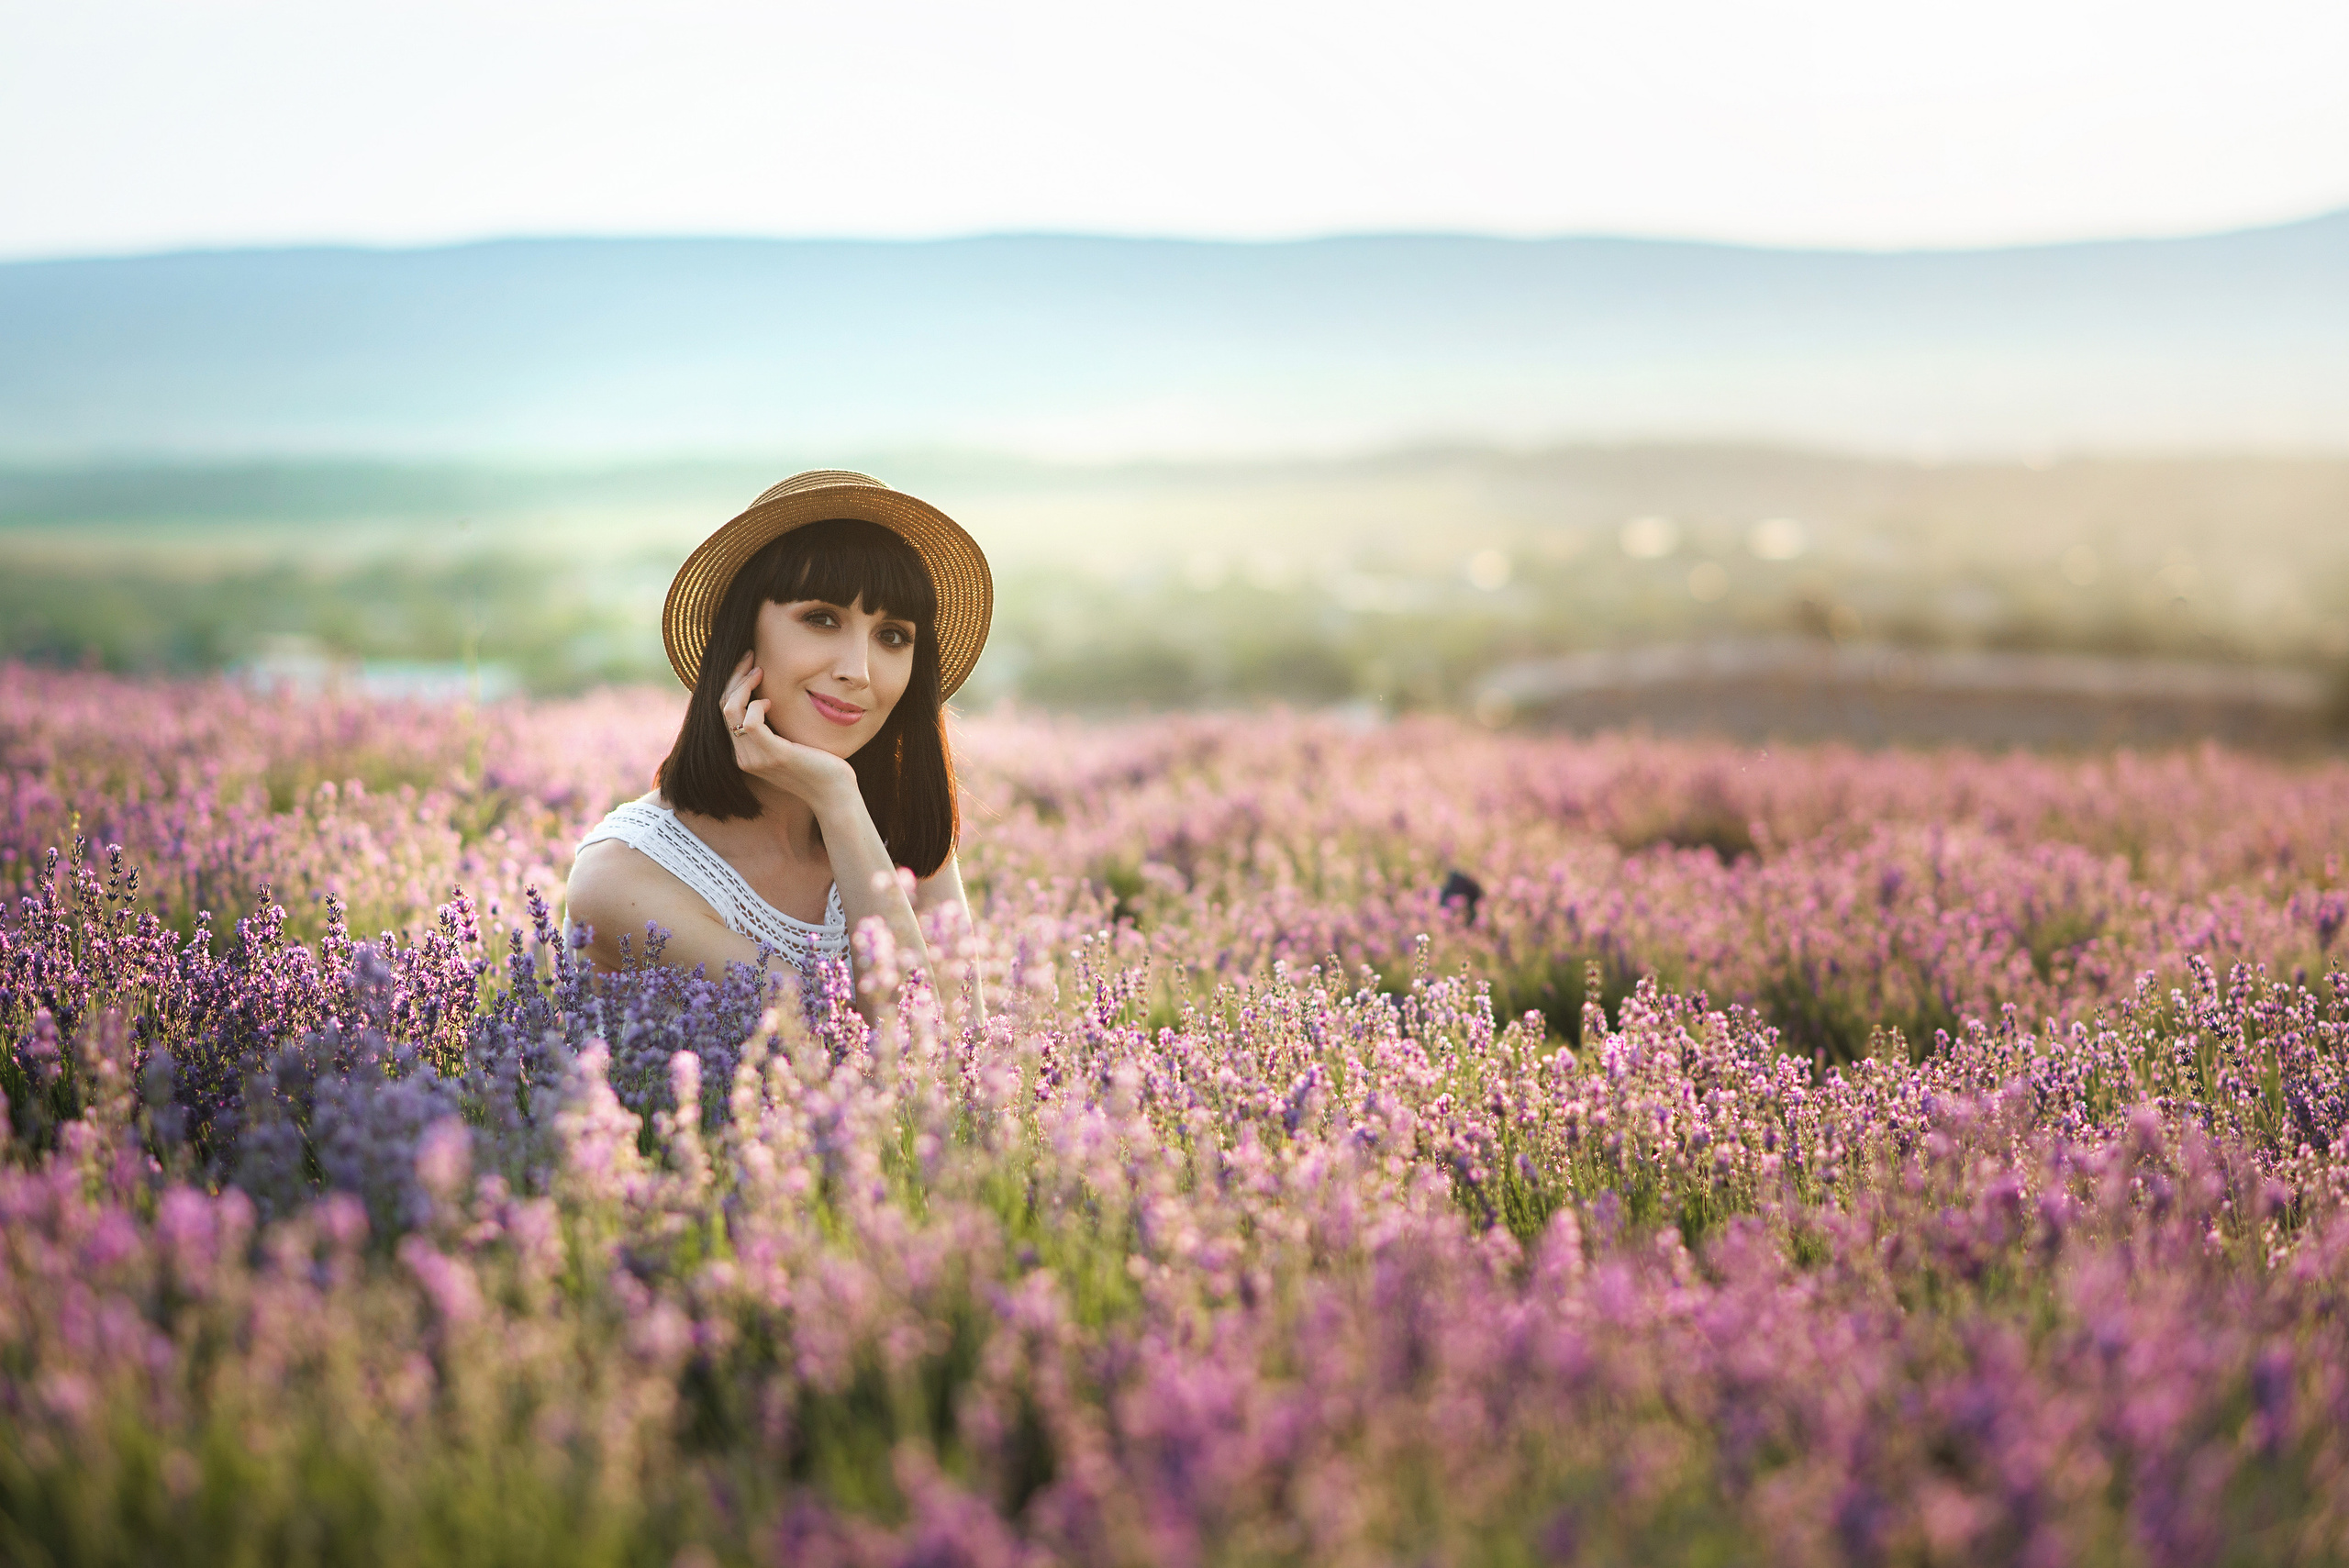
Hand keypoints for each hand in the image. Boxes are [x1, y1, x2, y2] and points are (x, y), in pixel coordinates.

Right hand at [720, 652, 857, 807]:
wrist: (834, 793)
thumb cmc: (817, 764)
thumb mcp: (788, 740)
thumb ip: (773, 725)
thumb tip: (766, 695)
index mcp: (744, 753)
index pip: (725, 712)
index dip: (732, 684)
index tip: (748, 664)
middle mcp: (743, 757)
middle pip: (723, 707)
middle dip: (734, 677)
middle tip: (750, 656)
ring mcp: (755, 758)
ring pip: (731, 710)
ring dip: (742, 685)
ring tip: (759, 671)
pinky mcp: (772, 754)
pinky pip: (751, 722)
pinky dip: (756, 704)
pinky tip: (770, 701)